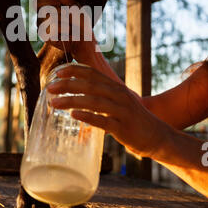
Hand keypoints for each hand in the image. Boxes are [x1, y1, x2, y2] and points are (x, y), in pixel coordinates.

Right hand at [36, 0, 95, 57]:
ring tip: (69, 26)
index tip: (59, 3)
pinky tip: (66, 33)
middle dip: (60, 11)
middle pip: (44, 8)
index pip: (39, 1)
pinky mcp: (45, 38)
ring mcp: (43, 28)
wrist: (85, 39)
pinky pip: (52, 27)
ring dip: (64, 20)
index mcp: (47, 9)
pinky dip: (63, 28)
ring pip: (49, 17)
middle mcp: (42, 18)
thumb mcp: (72, 4)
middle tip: (68, 17)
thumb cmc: (80, 22)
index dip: (49, 0)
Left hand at [47, 64, 171, 158]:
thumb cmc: (132, 120)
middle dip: (68, 85)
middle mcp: (119, 95)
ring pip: (94, 101)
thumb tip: (75, 100)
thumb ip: (100, 98)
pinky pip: (103, 120)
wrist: (157, 137)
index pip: (92, 73)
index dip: (74, 71)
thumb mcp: (117, 103)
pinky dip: (88, 116)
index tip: (57, 73)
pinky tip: (74, 115)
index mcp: (115, 87)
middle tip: (49, 88)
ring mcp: (122, 110)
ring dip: (72, 100)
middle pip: (90, 85)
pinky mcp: (123, 127)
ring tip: (54, 103)